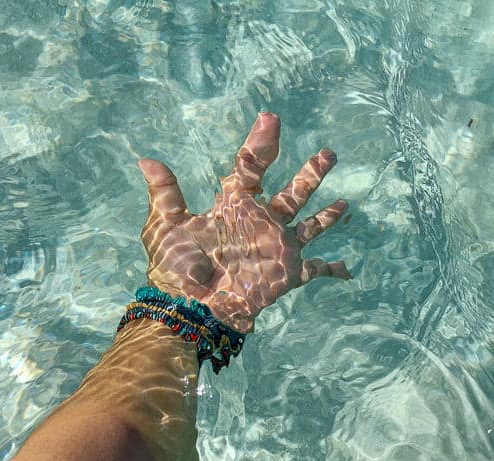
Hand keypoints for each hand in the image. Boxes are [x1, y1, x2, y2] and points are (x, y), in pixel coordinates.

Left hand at [138, 112, 351, 333]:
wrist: (189, 309)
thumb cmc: (175, 268)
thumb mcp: (165, 226)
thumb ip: (164, 192)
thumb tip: (145, 160)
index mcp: (233, 205)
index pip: (252, 167)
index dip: (261, 143)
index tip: (270, 118)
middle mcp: (259, 223)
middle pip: (292, 193)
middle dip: (310, 174)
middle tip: (328, 154)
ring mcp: (276, 247)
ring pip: (310, 225)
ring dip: (328, 215)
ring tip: (344, 203)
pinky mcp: (286, 273)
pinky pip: (315, 271)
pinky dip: (332, 270)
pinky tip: (348, 270)